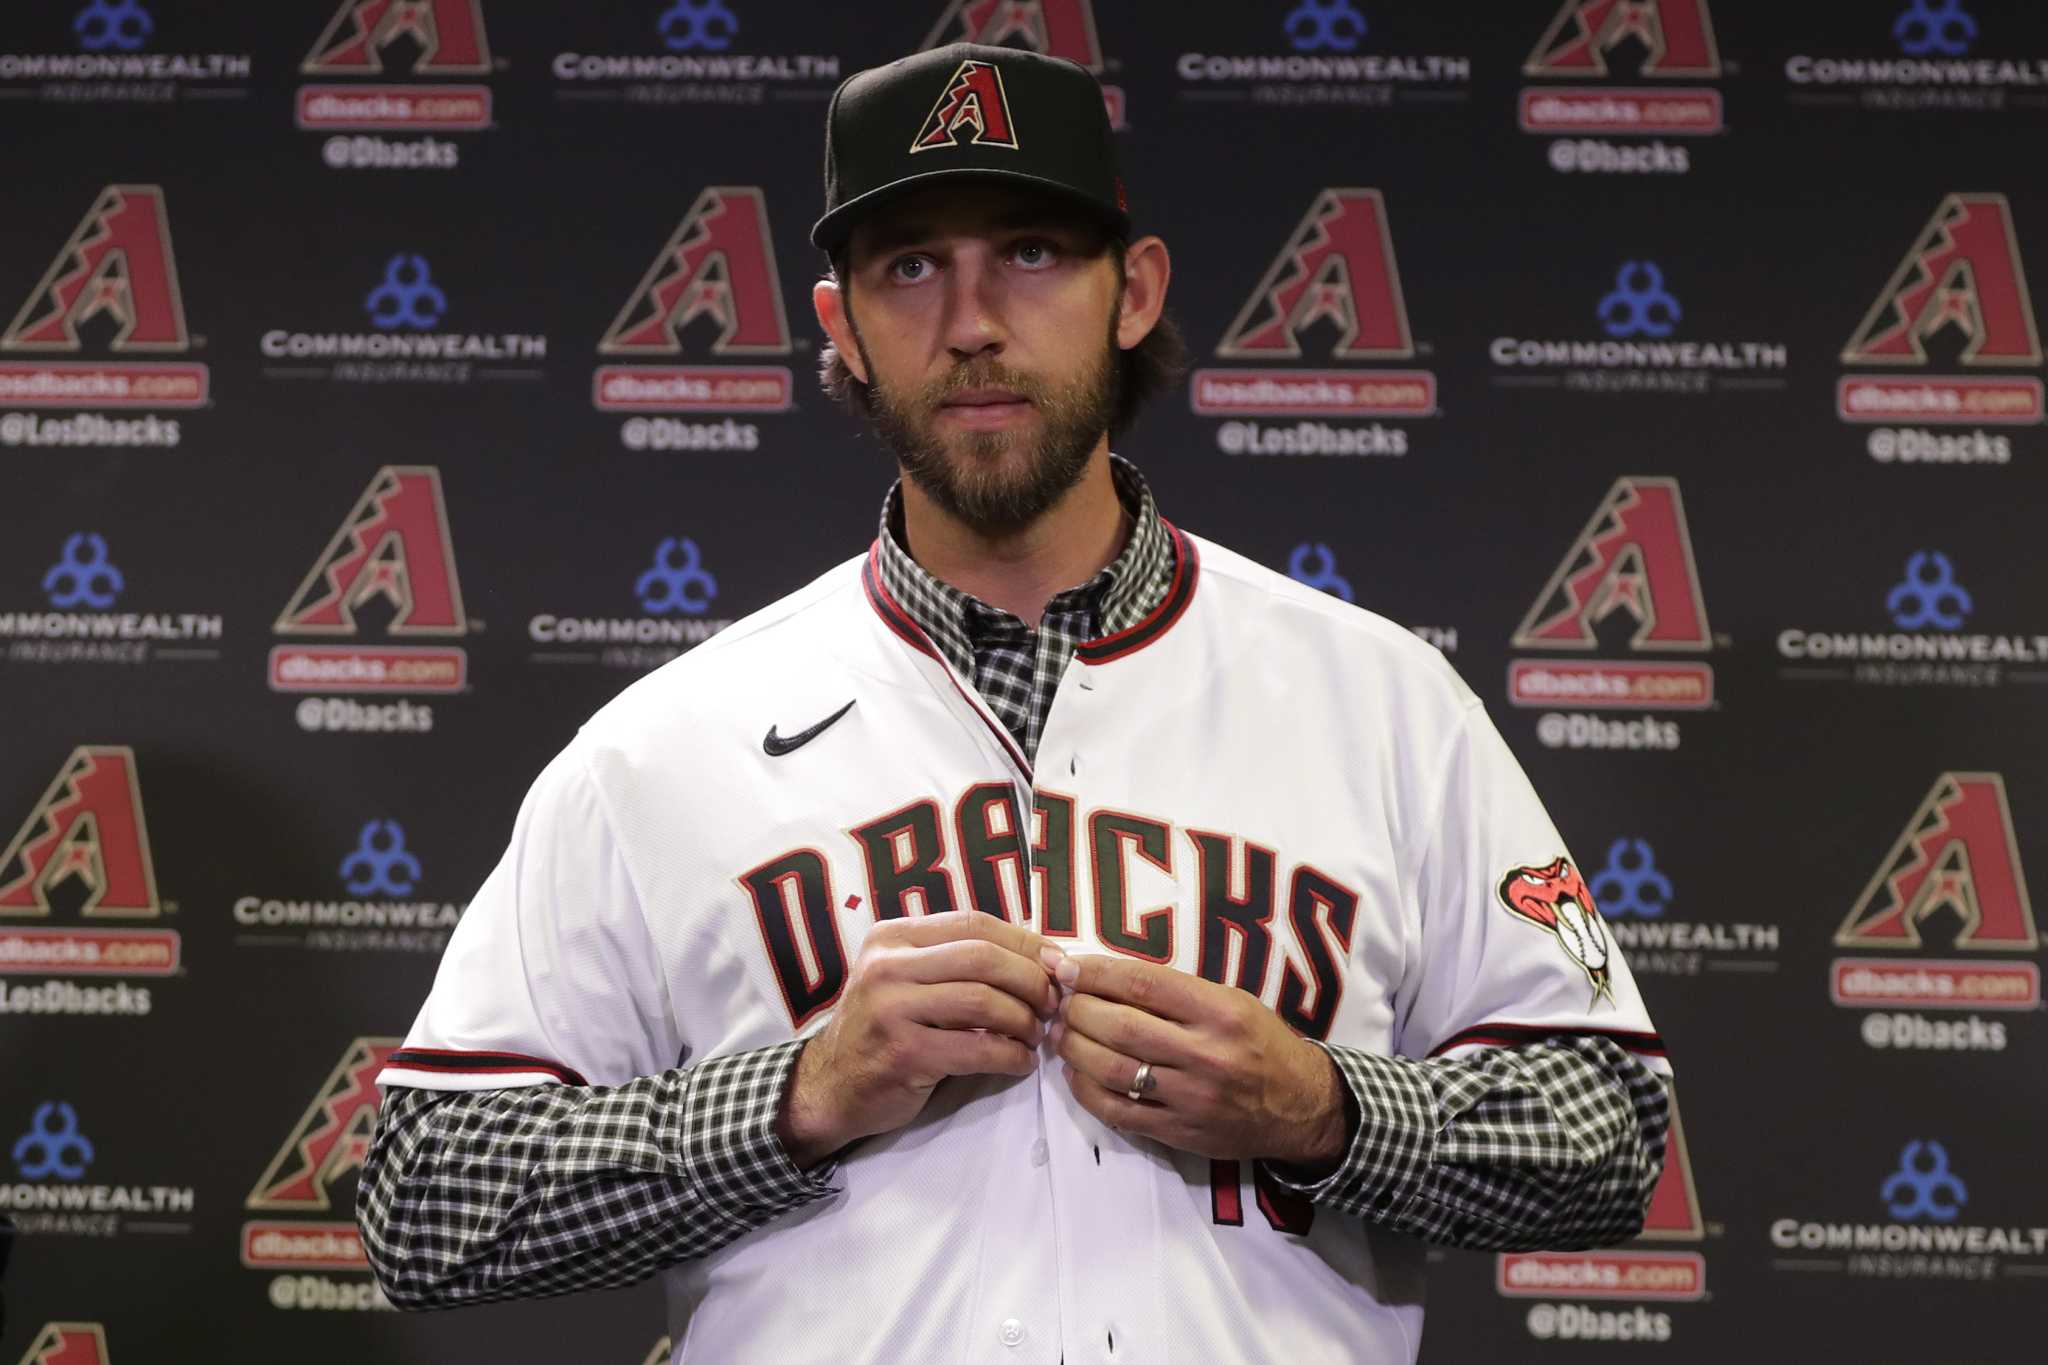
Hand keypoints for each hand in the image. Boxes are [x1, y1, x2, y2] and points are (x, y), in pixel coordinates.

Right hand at [778, 911, 1059, 1167]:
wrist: (830, 1086)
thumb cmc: (884, 1029)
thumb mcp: (907, 979)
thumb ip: (956, 962)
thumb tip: (1040, 958)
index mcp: (892, 937)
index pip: (975, 923)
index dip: (1025, 942)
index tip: (1057, 964)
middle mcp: (887, 965)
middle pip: (983, 957)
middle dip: (1030, 979)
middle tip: (1051, 1004)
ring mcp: (890, 1008)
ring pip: (982, 1000)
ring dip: (1023, 1020)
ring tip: (1036, 1035)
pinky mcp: (902, 1053)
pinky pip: (975, 1049)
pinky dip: (1010, 1056)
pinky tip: (1020, 1062)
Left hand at [1048, 954, 1350, 1166]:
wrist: (1301, 1107)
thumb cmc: (1261, 1043)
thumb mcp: (1232, 1001)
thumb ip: (1176, 992)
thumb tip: (1106, 976)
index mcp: (1220, 1012)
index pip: (1144, 985)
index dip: (1097, 974)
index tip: (1067, 967)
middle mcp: (1206, 1054)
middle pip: (1122, 1027)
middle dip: (1078, 1010)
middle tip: (1059, 1001)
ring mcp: (1191, 1098)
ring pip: (1114, 1070)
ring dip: (1074, 1049)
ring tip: (1059, 1034)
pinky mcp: (1179, 1132)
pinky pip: (1119, 1112)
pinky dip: (1087, 1090)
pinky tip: (1076, 1073)